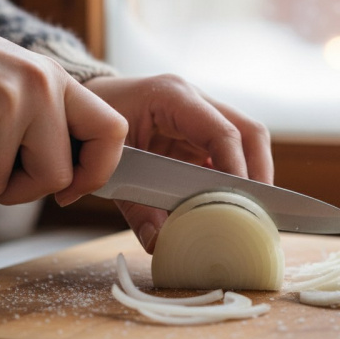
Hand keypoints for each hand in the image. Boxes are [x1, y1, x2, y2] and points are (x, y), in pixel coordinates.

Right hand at [0, 0, 127, 204]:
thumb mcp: (12, 80)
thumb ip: (40, 122)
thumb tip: (61, 183)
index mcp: (56, 81)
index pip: (112, 131)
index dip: (97, 171)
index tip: (68, 190)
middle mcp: (39, 89)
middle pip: (54, 177)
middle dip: (16, 190)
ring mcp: (6, 103)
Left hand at [83, 74, 272, 252]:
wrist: (81, 108)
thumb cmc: (91, 127)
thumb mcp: (109, 165)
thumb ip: (135, 206)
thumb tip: (160, 242)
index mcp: (172, 97)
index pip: (222, 131)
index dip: (238, 167)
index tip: (242, 202)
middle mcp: (194, 100)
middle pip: (248, 132)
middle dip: (259, 172)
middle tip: (259, 211)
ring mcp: (201, 115)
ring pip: (247, 141)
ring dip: (252, 176)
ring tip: (250, 212)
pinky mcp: (200, 134)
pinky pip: (230, 154)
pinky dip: (234, 180)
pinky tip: (229, 206)